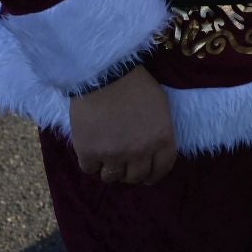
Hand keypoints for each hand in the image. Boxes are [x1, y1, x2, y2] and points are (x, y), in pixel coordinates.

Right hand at [69, 65, 177, 186]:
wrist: (104, 74)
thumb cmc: (135, 84)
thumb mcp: (160, 106)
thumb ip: (159, 131)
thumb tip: (153, 148)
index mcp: (162, 139)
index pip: (162, 169)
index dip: (154, 175)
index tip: (148, 176)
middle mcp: (140, 152)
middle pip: (136, 177)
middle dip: (131, 172)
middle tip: (125, 164)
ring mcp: (114, 155)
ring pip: (112, 177)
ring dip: (111, 169)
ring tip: (107, 158)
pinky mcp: (89, 153)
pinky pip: (90, 170)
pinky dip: (91, 162)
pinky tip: (91, 150)